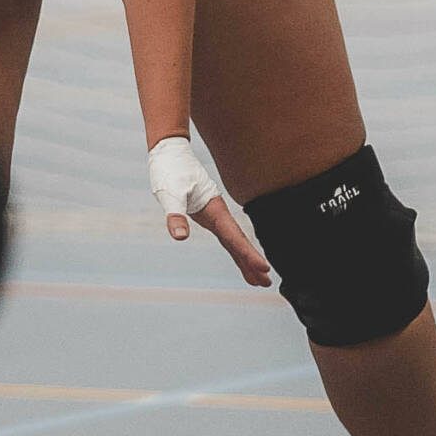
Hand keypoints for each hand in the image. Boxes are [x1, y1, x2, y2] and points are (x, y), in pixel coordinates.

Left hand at [147, 134, 273, 286]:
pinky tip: (241, 263)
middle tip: (265, 283)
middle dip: (252, 262)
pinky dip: (234, 250)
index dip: (248, 254)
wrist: (170, 153)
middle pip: (239, 242)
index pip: (234, 237)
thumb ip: (175, 215)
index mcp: (215, 209)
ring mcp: (216, 215)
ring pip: (235, 242)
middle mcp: (219, 213)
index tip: (264, 268)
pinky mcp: (210, 216)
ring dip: (245, 260)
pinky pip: (226, 238)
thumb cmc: (170, 170)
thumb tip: (179, 237)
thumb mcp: (170, 194)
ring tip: (259, 281)